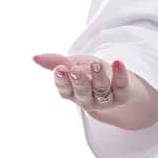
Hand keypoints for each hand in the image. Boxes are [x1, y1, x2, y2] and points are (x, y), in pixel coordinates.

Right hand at [32, 52, 157, 129]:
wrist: (117, 88)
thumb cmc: (90, 75)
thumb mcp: (72, 66)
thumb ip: (56, 62)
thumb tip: (35, 57)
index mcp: (72, 93)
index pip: (64, 89)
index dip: (62, 81)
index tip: (60, 70)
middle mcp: (88, 99)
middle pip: (82, 92)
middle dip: (79, 81)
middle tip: (76, 70)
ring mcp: (106, 100)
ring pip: (101, 90)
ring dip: (98, 76)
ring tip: (95, 64)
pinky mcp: (122, 96)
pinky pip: (121, 86)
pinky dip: (120, 74)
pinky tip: (117, 62)